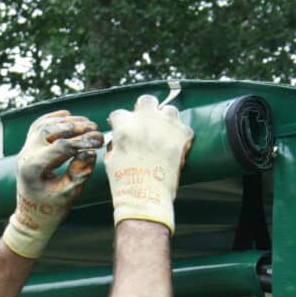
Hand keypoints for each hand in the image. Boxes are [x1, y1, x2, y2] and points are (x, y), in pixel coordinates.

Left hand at [3, 110, 103, 258]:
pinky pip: (37, 126)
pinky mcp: (28, 147)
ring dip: (66, 121)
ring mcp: (25, 149)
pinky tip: (67, 115)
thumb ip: (79, 173)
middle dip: (75, 127)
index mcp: (34, 168)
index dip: (82, 141)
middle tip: (95, 128)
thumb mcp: (69, 194)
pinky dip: (52, 118)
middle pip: (50, 131)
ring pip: (43, 125)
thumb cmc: (51, 208)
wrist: (32, 215)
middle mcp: (26, 155)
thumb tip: (90, 152)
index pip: (60, 147)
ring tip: (87, 123)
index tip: (100, 140)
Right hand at [104, 95, 193, 233]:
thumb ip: (115, 144)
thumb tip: (119, 141)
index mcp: (124, 125)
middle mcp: (145, 119)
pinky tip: (176, 147)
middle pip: (147, 101)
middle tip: (147, 124)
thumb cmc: (124, 182)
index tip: (124, 130)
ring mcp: (165, 124)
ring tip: (164, 133)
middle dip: (146, 110)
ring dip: (166, 119)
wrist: (146, 195)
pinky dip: (181, 137)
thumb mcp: (110, 160)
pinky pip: (185, 128)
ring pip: (169, 110)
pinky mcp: (182, 135)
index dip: (122, 123)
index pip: (120, 114)